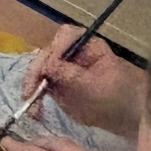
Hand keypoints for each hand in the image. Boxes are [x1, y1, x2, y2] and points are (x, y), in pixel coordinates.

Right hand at [20, 26, 145, 137]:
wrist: (120, 114)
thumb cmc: (115, 95)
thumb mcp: (94, 84)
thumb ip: (70, 74)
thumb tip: (47, 66)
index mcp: (87, 45)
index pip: (65, 36)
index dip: (54, 49)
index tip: (48, 70)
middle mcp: (71, 53)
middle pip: (46, 54)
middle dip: (35, 73)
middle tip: (30, 93)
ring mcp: (61, 68)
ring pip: (38, 71)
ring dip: (31, 88)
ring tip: (33, 109)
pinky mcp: (55, 84)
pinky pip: (38, 87)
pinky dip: (33, 99)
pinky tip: (35, 112)